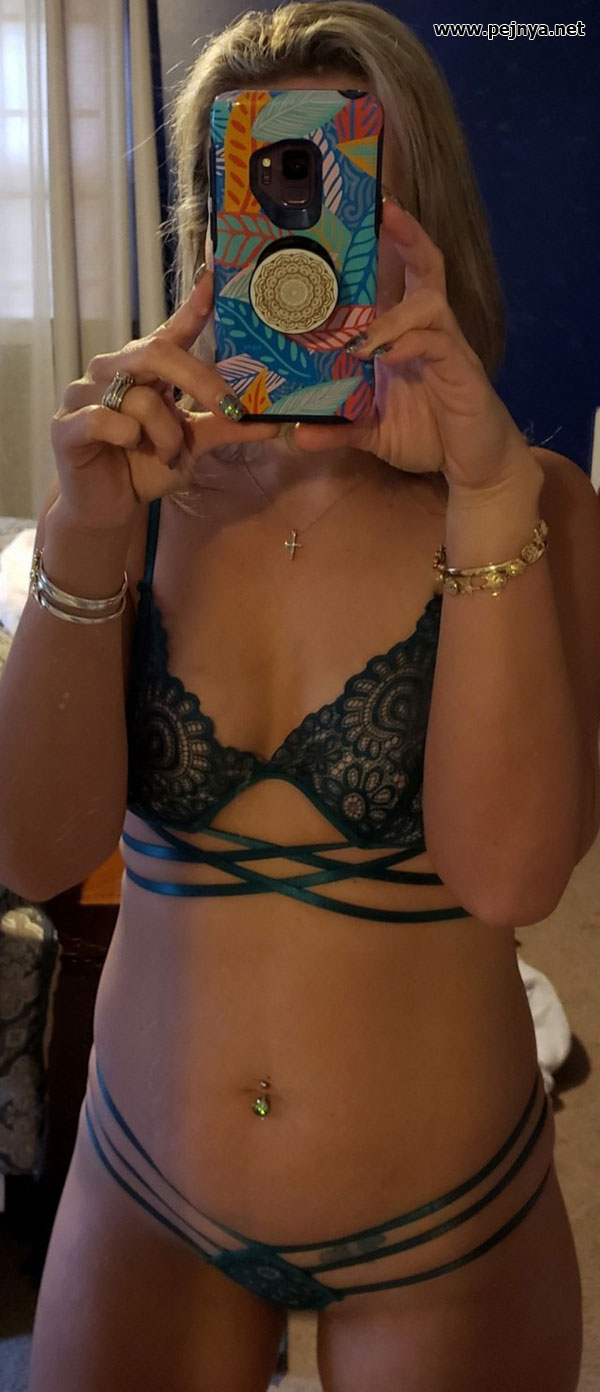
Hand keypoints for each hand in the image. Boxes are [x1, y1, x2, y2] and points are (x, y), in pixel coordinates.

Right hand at [51, 269, 278, 530]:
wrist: (110, 508)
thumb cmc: (146, 466)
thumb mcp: (192, 445)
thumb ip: (226, 428)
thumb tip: (272, 422)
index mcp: (143, 368)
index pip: (171, 331)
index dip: (192, 305)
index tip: (214, 279)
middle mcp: (112, 370)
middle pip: (158, 353)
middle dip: (200, 381)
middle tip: (230, 408)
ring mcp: (84, 394)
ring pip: (140, 398)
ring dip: (165, 433)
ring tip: (166, 455)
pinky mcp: (67, 424)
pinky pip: (106, 420)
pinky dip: (129, 438)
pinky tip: (131, 450)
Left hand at [291, 199, 536, 494]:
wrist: (474, 464)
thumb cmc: (428, 436)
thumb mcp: (373, 432)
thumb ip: (339, 428)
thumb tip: (296, 432)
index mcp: (405, 334)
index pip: (397, 278)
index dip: (383, 245)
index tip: (357, 216)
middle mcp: (427, 330)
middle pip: (426, 266)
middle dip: (406, 235)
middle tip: (383, 208)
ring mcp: (448, 347)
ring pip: (429, 304)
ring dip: (393, 315)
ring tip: (362, 342)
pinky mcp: (463, 371)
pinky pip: (438, 343)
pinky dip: (410, 344)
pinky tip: (387, 357)